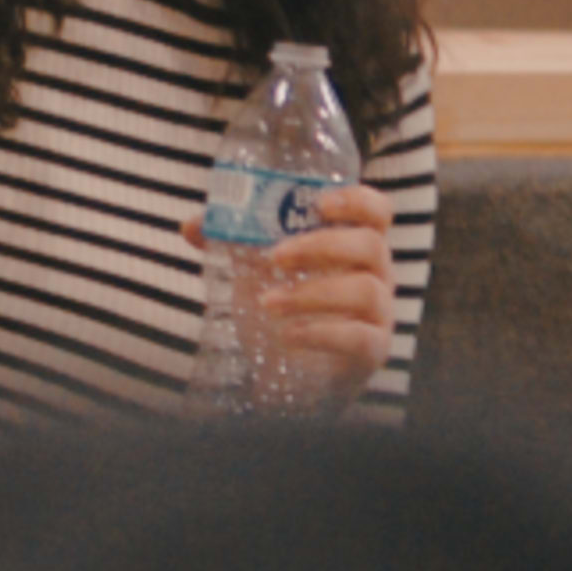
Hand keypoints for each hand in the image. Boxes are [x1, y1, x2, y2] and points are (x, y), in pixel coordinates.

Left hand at [199, 177, 396, 403]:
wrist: (287, 371)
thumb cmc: (284, 307)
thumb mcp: (257, 270)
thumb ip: (230, 243)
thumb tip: (192, 225)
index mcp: (355, 244)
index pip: (377, 210)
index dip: (357, 200)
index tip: (320, 202)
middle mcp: (377, 274)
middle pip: (370, 245)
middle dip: (321, 245)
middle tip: (275, 255)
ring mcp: (379, 314)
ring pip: (365, 290)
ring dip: (311, 293)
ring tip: (267, 302)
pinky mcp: (372, 351)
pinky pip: (359, 337)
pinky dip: (320, 332)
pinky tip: (287, 334)